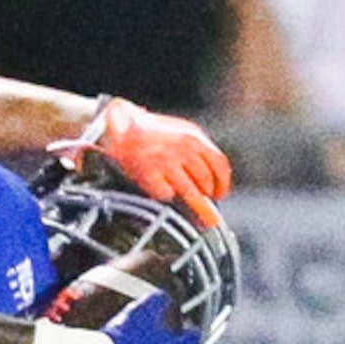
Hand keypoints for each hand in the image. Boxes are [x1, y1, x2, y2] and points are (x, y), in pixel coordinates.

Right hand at [76, 98, 232, 221]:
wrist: (121, 123)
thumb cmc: (151, 131)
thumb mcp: (181, 131)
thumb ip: (198, 150)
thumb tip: (213, 177)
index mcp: (194, 137)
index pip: (219, 164)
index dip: (223, 183)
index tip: (221, 194)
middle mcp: (183, 149)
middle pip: (206, 181)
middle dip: (209, 197)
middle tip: (207, 206)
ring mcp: (166, 162)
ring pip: (191, 192)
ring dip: (198, 207)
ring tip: (203, 219)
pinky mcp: (149, 174)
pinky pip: (166, 195)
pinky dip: (167, 196)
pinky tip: (164, 192)